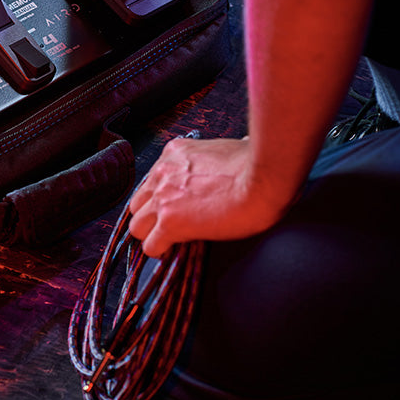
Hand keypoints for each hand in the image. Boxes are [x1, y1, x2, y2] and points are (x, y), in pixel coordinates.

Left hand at [127, 137, 291, 257]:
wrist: (263, 180)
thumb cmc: (256, 165)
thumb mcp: (229, 148)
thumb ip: (219, 156)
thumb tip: (238, 150)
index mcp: (174, 153)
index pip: (151, 181)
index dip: (160, 199)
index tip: (172, 207)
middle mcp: (162, 173)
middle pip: (137, 204)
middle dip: (149, 217)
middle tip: (166, 226)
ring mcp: (163, 198)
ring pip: (136, 226)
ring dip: (151, 235)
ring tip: (169, 241)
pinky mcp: (171, 222)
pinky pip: (151, 246)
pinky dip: (160, 251)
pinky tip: (172, 251)